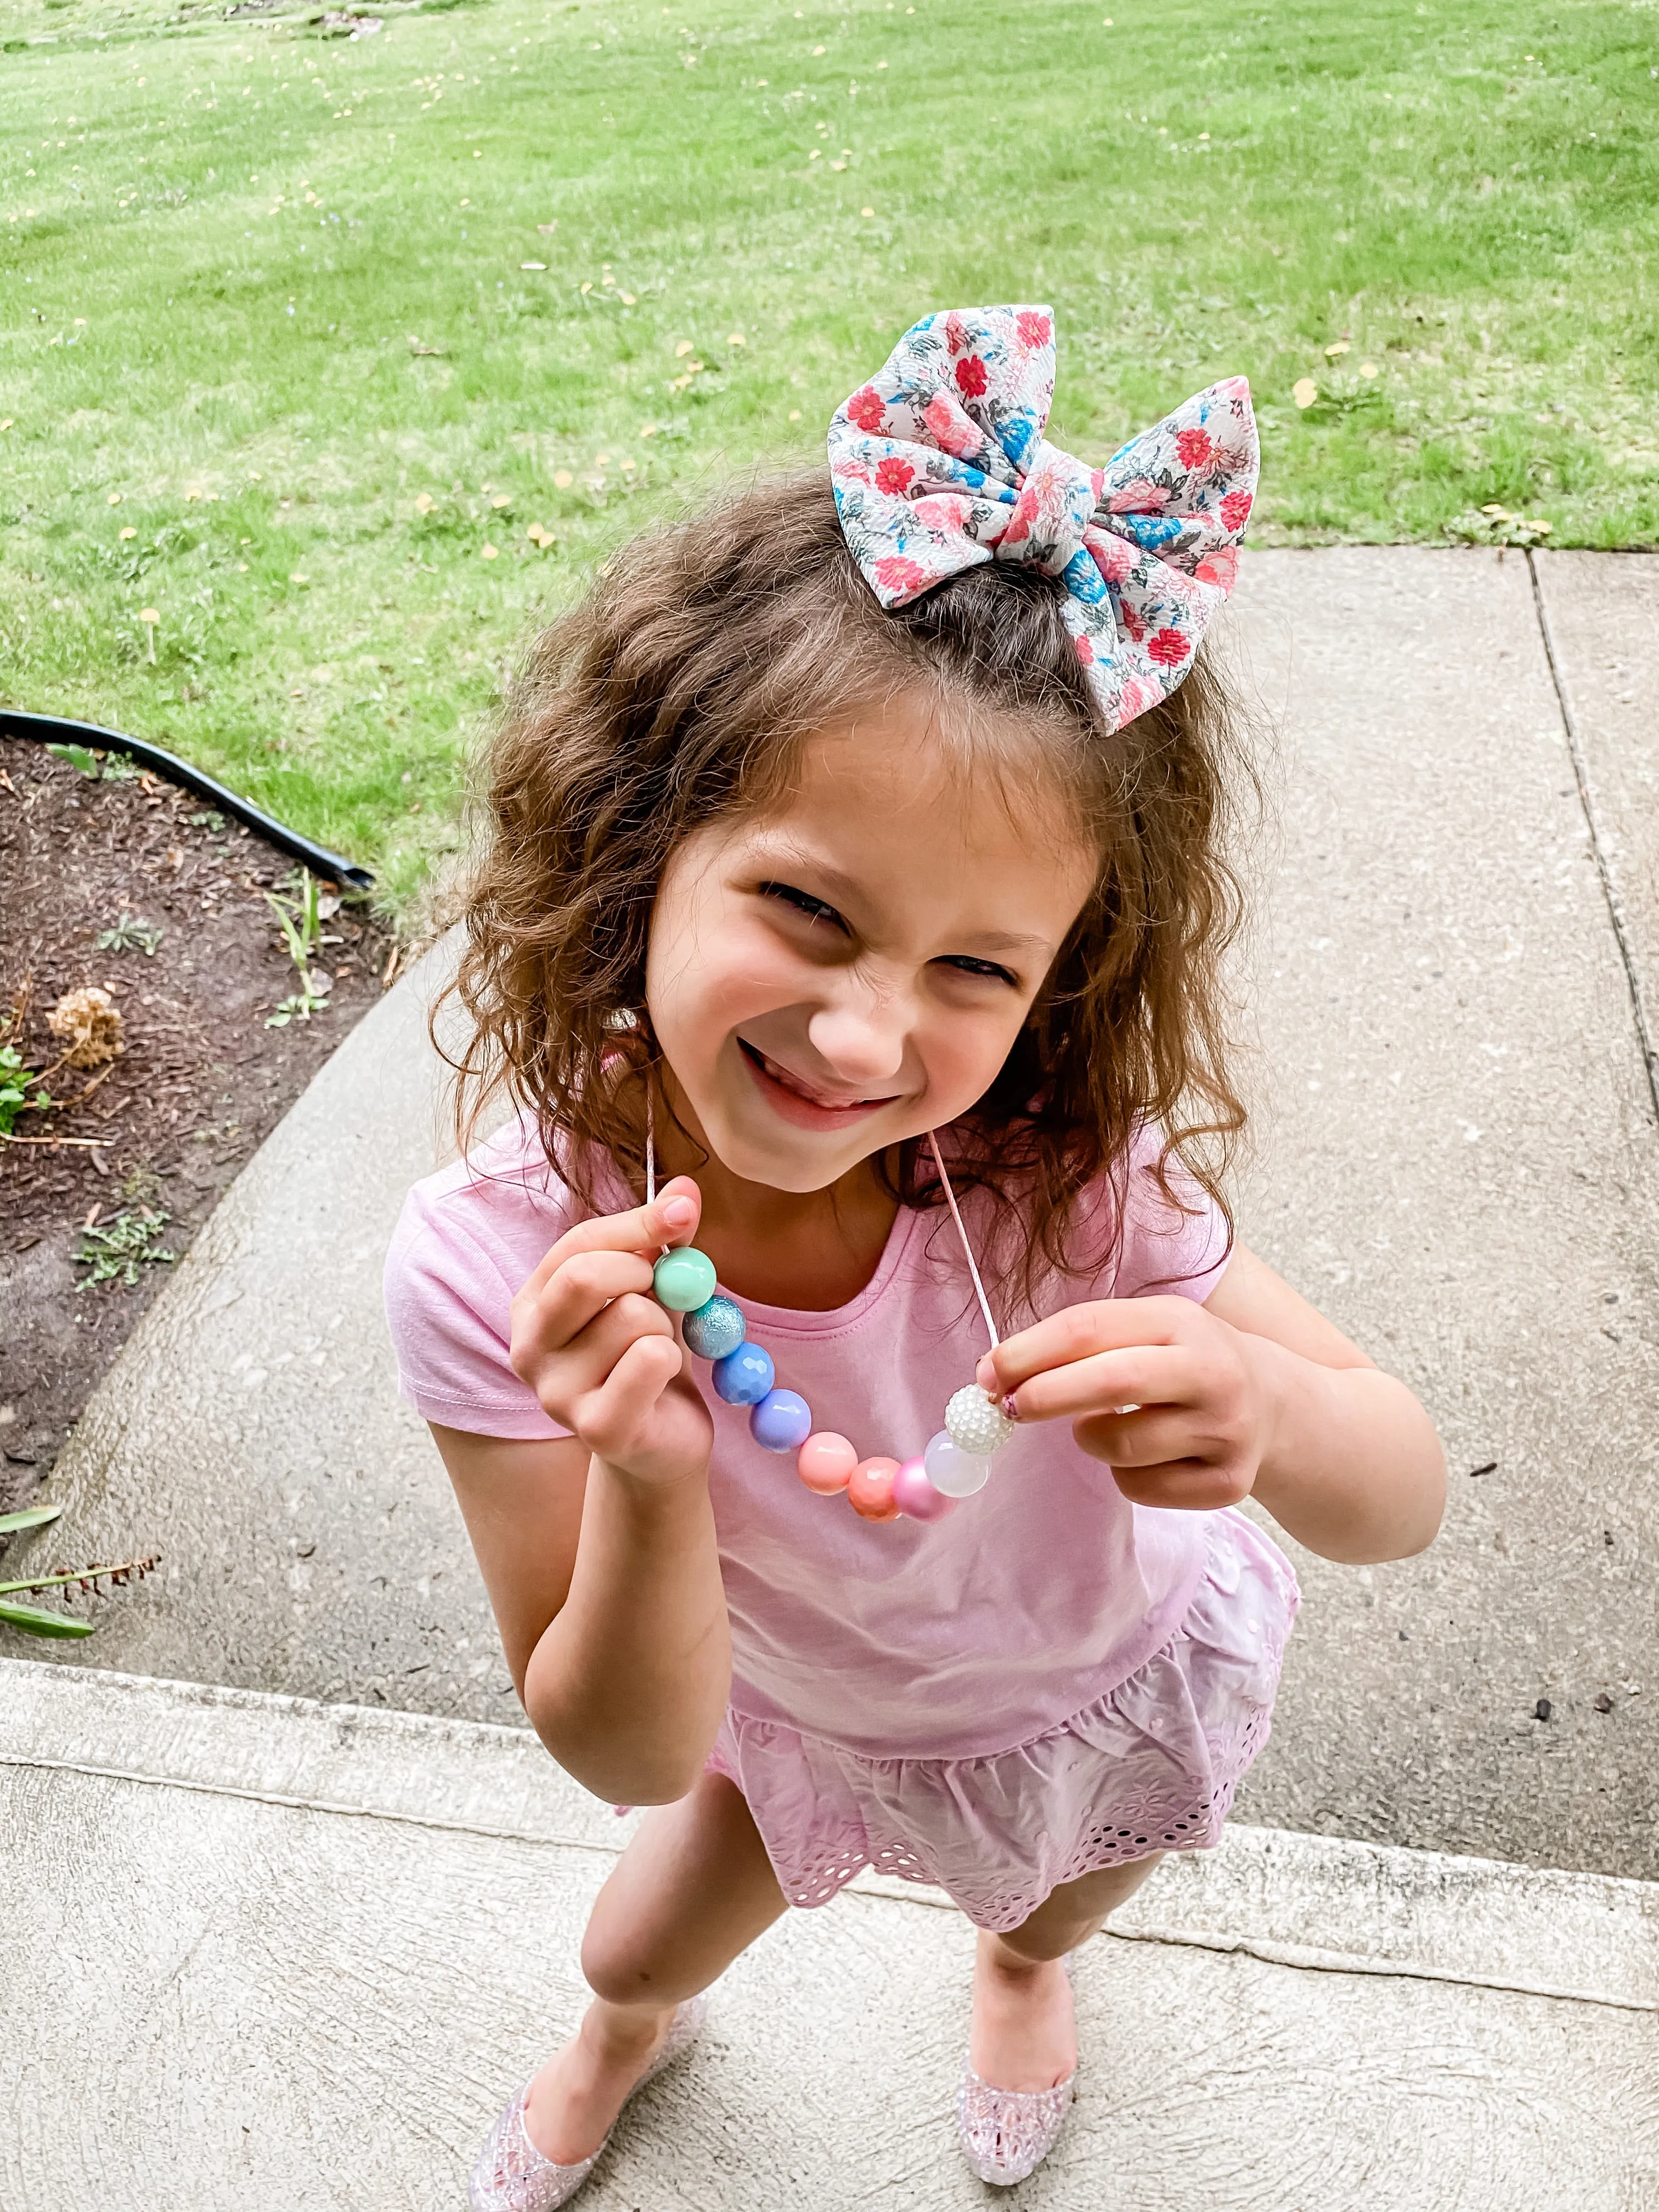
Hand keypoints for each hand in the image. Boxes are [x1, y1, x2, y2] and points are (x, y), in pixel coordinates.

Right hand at [509, 1177, 714, 1486]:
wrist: (661, 1443)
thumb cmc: (647, 1358)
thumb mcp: (653, 1291)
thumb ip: (662, 1239)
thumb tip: (686, 1188)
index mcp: (534, 1304)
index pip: (578, 1243)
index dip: (636, 1221)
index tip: (683, 1211)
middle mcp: (528, 1347)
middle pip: (585, 1276)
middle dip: (644, 1274)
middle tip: (666, 1297)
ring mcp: (555, 1393)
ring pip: (631, 1317)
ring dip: (665, 1327)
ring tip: (658, 1352)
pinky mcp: (594, 1429)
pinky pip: (649, 1361)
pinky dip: (672, 1360)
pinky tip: (661, 1382)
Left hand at [976, 1296, 1276, 1510]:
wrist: (1276, 1406)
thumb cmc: (1182, 1363)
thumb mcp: (1145, 1331)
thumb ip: (1077, 1346)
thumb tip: (994, 1378)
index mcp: (1180, 1321)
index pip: (1090, 1328)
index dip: (1029, 1352)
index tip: (987, 1372)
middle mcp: (1211, 1372)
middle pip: (1112, 1382)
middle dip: (1045, 1396)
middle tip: (1006, 1408)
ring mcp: (1226, 1431)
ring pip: (1121, 1447)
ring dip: (1090, 1439)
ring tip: (1106, 1424)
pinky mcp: (1228, 1484)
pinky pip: (1142, 1488)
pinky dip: (1123, 1475)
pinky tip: (1149, 1454)